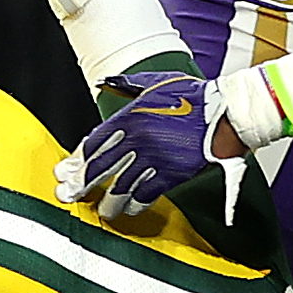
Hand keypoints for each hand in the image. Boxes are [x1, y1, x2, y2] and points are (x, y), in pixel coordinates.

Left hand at [57, 69, 219, 220]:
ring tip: (102, 211)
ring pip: (122, 185)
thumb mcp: (156, 83)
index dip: (78, 160)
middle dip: (81, 184)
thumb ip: (127, 85)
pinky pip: (146, 193)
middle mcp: (138, 139)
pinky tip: (129, 210)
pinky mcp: (172, 174)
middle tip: (67, 196)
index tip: (65, 171)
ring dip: (109, 201)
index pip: (94, 143)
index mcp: (131, 116)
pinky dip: (136, 204)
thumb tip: (104, 81)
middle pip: (101, 166)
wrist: (227, 112)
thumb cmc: (194, 97)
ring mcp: (154, 158)